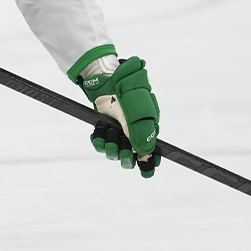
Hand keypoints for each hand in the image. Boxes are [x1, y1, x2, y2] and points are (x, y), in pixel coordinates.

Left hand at [77, 55, 160, 177]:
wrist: (108, 80)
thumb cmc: (128, 94)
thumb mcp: (139, 114)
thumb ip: (142, 135)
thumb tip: (145, 155)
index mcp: (148, 130)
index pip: (152, 153)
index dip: (149, 164)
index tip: (145, 170)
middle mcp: (134, 133)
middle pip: (131, 158)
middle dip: (125, 156)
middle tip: (121, 147)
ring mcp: (119, 131)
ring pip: (114, 153)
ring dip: (110, 146)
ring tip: (108, 131)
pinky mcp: (105, 128)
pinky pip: (101, 145)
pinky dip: (99, 140)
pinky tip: (99, 131)